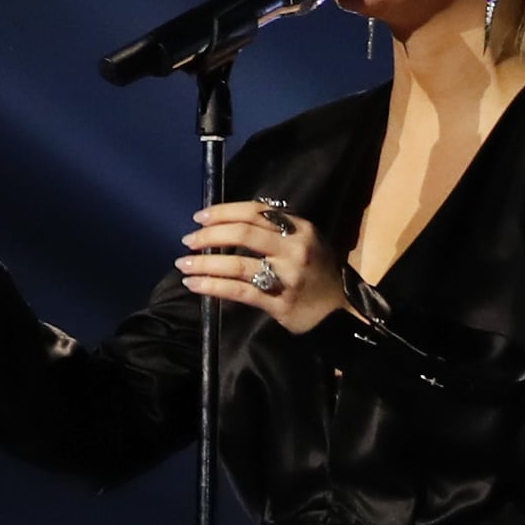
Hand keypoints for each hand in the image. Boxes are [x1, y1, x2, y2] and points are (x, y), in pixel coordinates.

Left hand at [177, 200, 350, 334]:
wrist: (340, 312)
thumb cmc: (318, 273)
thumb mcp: (307, 241)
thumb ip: (277, 229)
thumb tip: (232, 221)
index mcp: (300, 229)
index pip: (256, 211)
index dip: (224, 212)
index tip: (201, 217)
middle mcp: (294, 250)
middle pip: (244, 233)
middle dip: (210, 235)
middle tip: (189, 240)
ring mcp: (287, 277)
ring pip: (238, 265)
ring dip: (205, 263)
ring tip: (183, 264)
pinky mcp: (279, 304)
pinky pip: (239, 292)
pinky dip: (213, 287)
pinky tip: (195, 285)